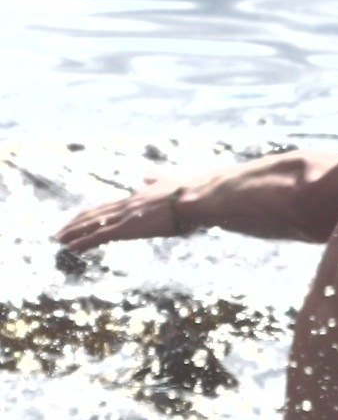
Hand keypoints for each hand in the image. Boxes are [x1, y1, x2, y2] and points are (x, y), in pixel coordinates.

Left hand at [55, 175, 186, 251]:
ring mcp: (126, 216)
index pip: (107, 206)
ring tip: (59, 239)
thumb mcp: (169, 183)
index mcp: (136, 197)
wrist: (194, 198)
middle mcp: (126, 205)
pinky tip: (71, 247)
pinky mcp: (128, 228)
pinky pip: (100, 236)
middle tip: (60, 232)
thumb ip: (155, 178)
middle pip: (94, 214)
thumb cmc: (189, 193)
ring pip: (92, 224)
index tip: (78, 219)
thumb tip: (146, 173)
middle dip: (76, 224)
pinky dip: (83, 241)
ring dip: (74, 233)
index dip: (91, 214)